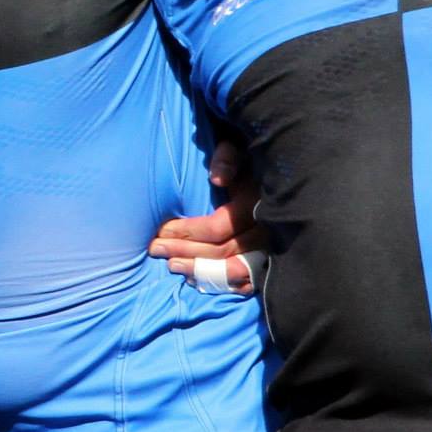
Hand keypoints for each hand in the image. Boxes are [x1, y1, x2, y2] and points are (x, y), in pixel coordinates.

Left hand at [148, 139, 264, 293]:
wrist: (276, 171)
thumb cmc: (248, 159)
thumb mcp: (239, 149)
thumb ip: (228, 158)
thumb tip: (218, 177)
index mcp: (257, 203)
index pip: (218, 227)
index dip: (188, 232)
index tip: (162, 230)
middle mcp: (266, 229)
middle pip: (222, 251)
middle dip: (185, 251)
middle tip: (156, 249)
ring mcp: (271, 247)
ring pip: (234, 270)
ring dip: (200, 270)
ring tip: (172, 266)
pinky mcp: (270, 260)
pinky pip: (248, 281)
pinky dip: (223, 282)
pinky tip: (199, 279)